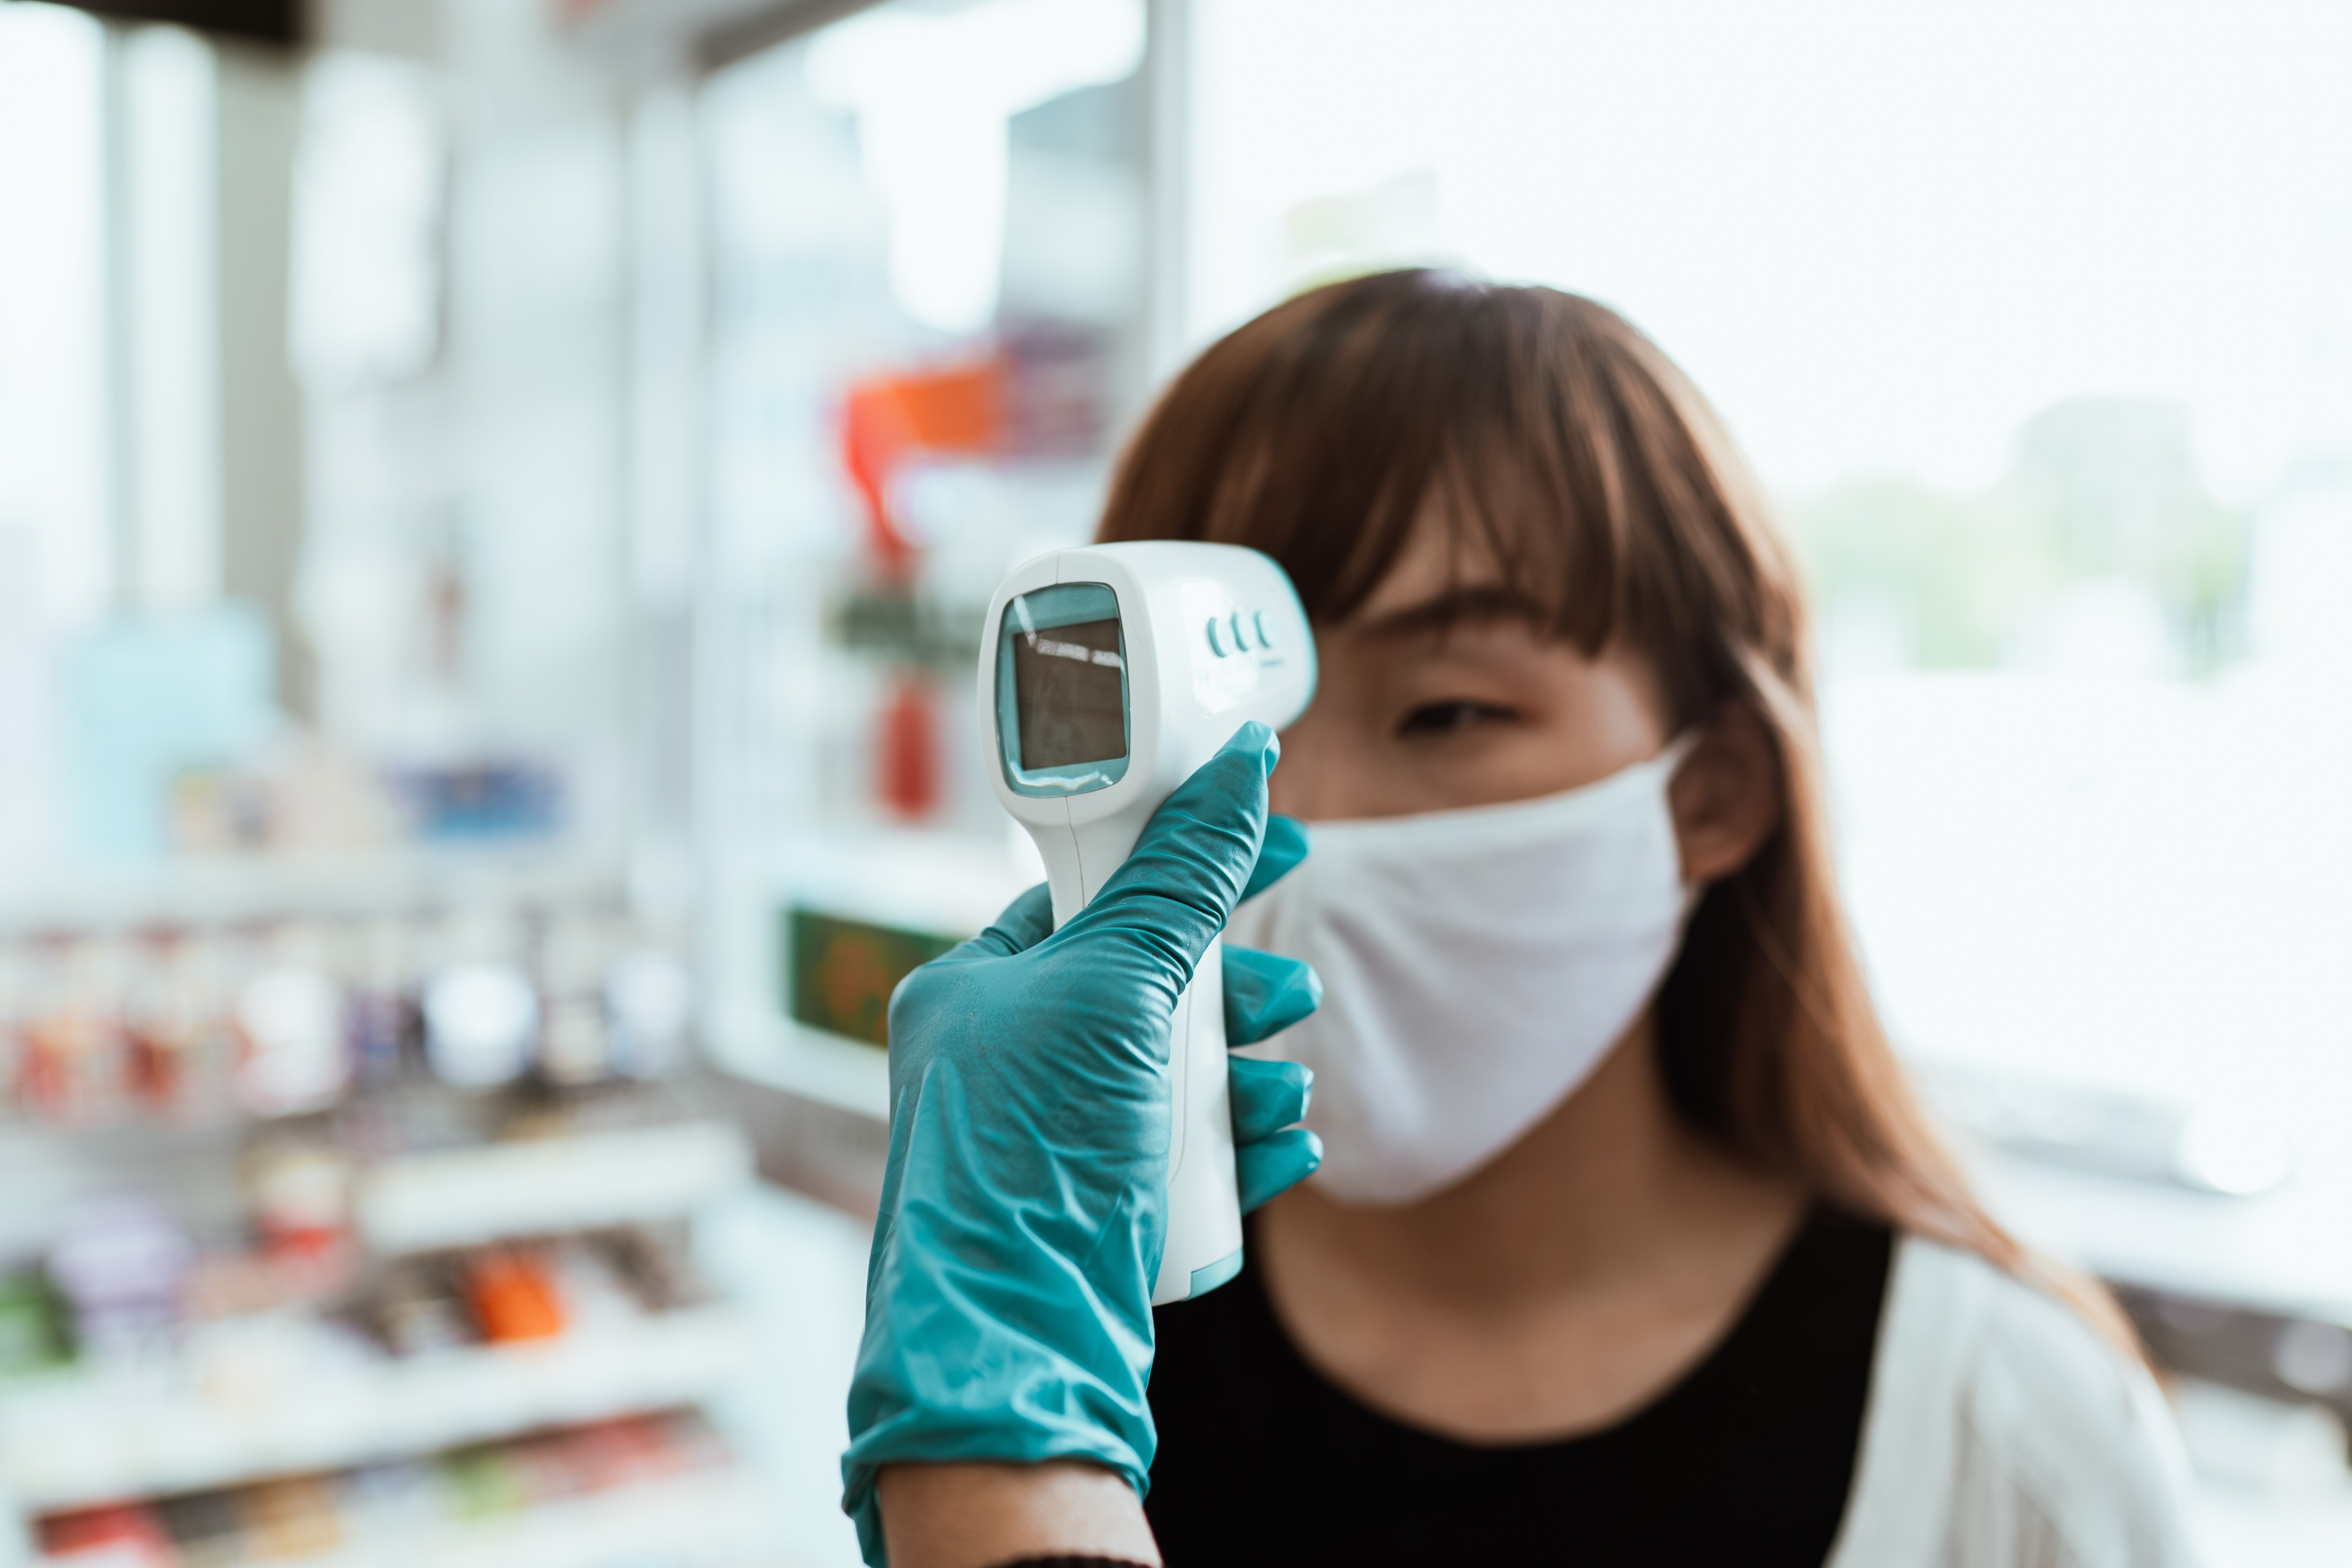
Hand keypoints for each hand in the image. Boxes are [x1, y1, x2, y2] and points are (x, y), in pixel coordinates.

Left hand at [842, 724, 1320, 1563]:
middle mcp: (1006, 1058)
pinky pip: (1189, 1149)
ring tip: (1282, 1094)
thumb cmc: (1035, 1154)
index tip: (1275, 841)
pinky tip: (1282, 1148)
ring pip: (1181, 1070)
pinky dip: (1241, 1143)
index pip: (1094, 888)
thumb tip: (1239, 767)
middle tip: (1286, 998)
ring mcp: (1052, 1137)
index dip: (1188, 860)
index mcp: (976, 987)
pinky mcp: (1099, 1205)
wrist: (1017, 1347)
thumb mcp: (1117, 988)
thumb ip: (1182, 880)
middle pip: (1153, 981)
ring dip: (1250, 1074)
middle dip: (1235, 991)